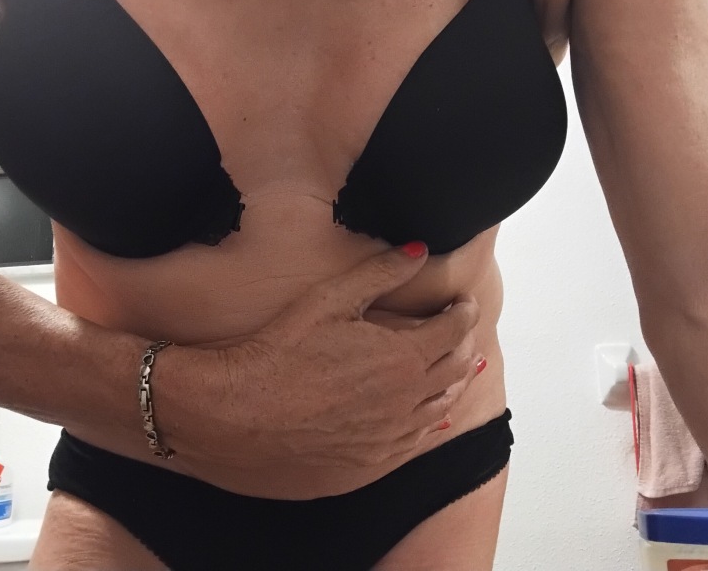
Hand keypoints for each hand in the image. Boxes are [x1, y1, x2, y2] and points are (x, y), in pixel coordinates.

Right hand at [170, 242, 482, 468]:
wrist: (241, 410)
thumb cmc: (282, 350)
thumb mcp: (332, 299)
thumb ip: (381, 273)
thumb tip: (419, 251)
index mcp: (403, 356)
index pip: (454, 330)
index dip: (463, 312)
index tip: (462, 302)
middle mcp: (407, 398)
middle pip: (456, 367)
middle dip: (465, 344)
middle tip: (464, 329)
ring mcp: (391, 433)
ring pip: (442, 405)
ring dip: (456, 382)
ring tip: (462, 368)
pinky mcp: (372, 456)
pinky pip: (417, 438)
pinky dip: (433, 420)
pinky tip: (436, 417)